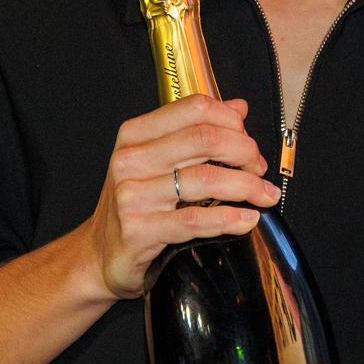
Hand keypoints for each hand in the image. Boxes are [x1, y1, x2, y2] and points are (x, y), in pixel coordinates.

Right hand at [87, 94, 280, 297]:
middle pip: (205, 139)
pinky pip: (195, 220)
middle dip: (245, 152)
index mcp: (136, 135)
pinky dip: (229, 218)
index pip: (195, 108)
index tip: (249, 143)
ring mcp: (133, 195)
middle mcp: (131, 160)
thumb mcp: (158, 161)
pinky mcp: (139, 229)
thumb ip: (195, 132)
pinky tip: (246, 219)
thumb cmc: (135, 205)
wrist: (99, 255)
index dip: (232, 122)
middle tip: (259, 169)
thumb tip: (238, 108)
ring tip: (265, 195)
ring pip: (206, 179)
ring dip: (247, 186)